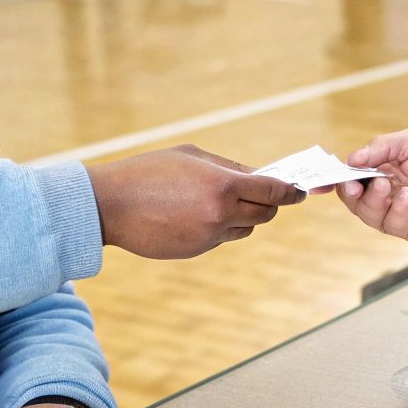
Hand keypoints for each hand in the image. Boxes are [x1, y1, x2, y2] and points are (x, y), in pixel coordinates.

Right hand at [88, 144, 304, 258]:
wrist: (109, 206)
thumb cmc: (148, 171)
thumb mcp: (191, 156)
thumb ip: (229, 167)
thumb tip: (258, 175)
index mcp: (223, 186)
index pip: (274, 192)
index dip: (290, 192)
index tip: (298, 191)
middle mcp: (220, 215)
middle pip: (265, 215)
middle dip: (270, 204)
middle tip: (268, 195)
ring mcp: (208, 237)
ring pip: (244, 229)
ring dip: (243, 217)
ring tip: (222, 201)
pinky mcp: (196, 251)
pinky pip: (220, 238)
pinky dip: (219, 227)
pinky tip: (197, 214)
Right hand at [328, 127, 407, 243]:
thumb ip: (381, 147)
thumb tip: (351, 159)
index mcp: (382, 169)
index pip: (350, 176)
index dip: (332, 178)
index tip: (318, 178)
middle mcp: (386, 193)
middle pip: (353, 200)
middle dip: (348, 192)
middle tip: (354, 183)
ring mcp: (399, 212)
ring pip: (369, 215)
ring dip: (372, 201)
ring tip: (387, 185)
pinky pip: (393, 224)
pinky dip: (395, 210)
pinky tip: (407, 197)